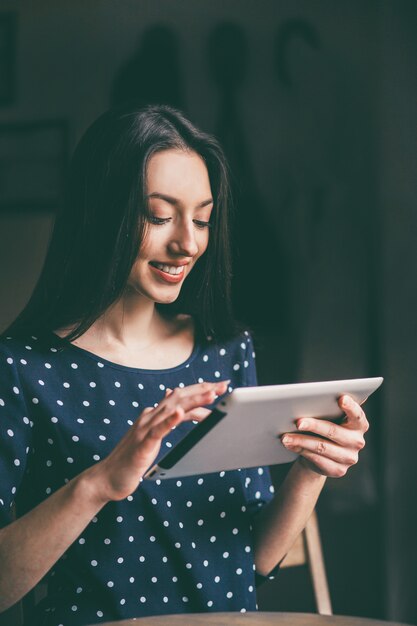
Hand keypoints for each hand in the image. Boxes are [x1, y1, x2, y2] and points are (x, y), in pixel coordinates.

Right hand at [85, 380, 226, 502]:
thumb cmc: (130, 458)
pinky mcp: (141, 445)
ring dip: (193, 401)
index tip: (220, 386)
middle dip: (202, 390)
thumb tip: (171, 394)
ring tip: (211, 394)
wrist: (106, 478)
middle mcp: (149, 417)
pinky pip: (157, 430)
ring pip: (172, 409)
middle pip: (179, 397)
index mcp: (153, 415)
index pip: (180, 397)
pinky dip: (170, 420)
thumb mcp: (150, 434)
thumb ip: (161, 416)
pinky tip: (181, 414)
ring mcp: (144, 429)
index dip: (200, 390)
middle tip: (223, 386)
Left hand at [281, 395, 368, 477]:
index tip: (341, 398)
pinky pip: (316, 459)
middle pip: (333, 431)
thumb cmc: (325, 427)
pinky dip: (300, 450)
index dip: (350, 406)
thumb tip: (303, 404)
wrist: (321, 454)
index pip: (357, 415)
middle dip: (314, 425)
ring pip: (321, 447)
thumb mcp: (329, 418)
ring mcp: (349, 458)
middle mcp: (357, 441)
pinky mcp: (338, 470)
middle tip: (298, 422)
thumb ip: (325, 409)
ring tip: (286, 437)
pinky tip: (289, 445)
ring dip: (301, 441)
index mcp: (359, 424)